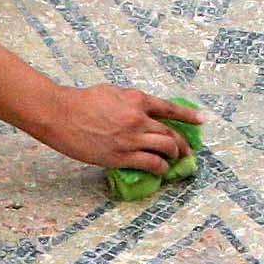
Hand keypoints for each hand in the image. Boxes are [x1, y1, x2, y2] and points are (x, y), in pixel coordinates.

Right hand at [36, 84, 189, 171]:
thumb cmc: (82, 101)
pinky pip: (150, 164)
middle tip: (187, 151)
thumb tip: (143, 111)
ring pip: (165, 149)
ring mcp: (131, 138)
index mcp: (137, 100)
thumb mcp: (112, 92)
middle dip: (182, 144)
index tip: (203, 121)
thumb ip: (131, 102)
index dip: (189, 116)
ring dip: (173, 156)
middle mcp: (138, 119)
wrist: (61, 114)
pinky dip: (160, 168)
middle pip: (170, 133)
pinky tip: (161, 171)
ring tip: (173, 161)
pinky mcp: (121, 156)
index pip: (170, 109)